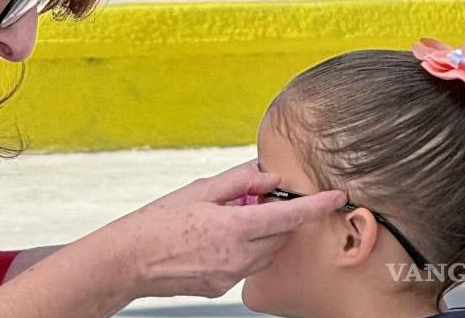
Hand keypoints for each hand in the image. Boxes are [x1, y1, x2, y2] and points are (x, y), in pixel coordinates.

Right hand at [99, 160, 344, 299]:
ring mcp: (231, 276)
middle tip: (251, 200)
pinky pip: (245, 265)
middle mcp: (239, 256)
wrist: (129, 260)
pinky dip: (241, 250)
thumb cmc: (158, 222)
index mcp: (235, 228)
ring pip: (265, 252)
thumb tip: (268, 176)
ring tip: (226, 221)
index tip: (336, 196)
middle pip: (280, 235)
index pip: (289, 217)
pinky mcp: (221, 287)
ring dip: (260, 234)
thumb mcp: (199, 191)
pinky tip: (212, 241)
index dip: (316, 206)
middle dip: (277, 217)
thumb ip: (238, 182)